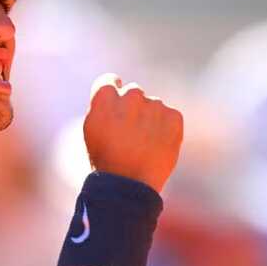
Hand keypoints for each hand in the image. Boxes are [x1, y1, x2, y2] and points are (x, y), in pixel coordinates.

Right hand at [83, 73, 182, 192]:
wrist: (128, 184)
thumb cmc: (104, 160)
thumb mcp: (92, 130)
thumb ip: (103, 107)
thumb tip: (116, 95)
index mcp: (105, 97)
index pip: (110, 80)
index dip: (112, 93)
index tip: (115, 106)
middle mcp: (130, 95)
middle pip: (133, 92)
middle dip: (132, 107)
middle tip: (129, 133)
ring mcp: (154, 105)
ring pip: (153, 106)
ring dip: (150, 119)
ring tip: (143, 145)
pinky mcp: (174, 117)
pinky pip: (169, 116)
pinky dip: (165, 129)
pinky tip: (156, 146)